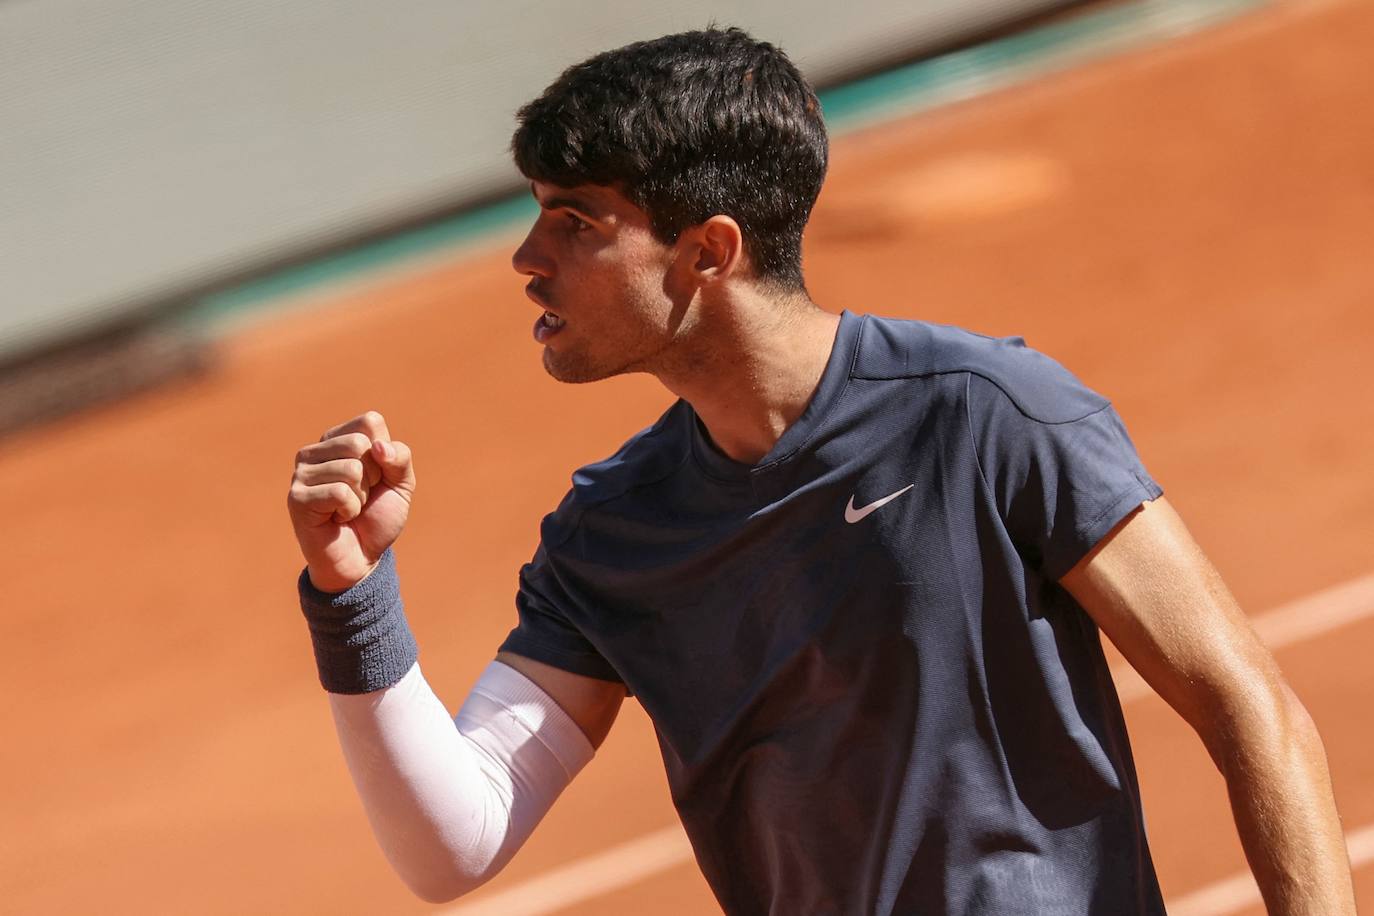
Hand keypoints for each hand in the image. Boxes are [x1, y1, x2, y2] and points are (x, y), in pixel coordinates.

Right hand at [287, 411, 415, 591]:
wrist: (361, 558)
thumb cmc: (376, 517)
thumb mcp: (401, 484)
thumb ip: (399, 457)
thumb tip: (377, 446)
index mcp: (337, 439)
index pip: (370, 421)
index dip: (385, 454)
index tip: (375, 477)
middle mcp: (314, 451)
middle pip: (360, 443)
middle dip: (373, 477)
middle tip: (361, 497)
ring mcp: (302, 473)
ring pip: (352, 469)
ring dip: (361, 497)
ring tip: (347, 509)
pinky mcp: (297, 497)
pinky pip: (340, 493)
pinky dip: (350, 510)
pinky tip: (337, 519)